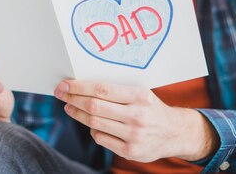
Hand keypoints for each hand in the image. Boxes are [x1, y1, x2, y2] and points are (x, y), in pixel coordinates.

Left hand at [54, 80, 217, 161]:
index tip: (65, 84)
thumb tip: (83, 85)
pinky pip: (101, 139)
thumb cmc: (151, 108)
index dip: (79, 87)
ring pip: (95, 123)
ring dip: (77, 114)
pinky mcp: (131, 152)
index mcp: (139, 96)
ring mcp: (134, 135)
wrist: (174, 132)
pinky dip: (92, 129)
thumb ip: (116, 90)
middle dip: (73, 99)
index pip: (101, 89)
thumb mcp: (140, 93)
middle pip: (94, 107)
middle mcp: (137, 116)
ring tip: (69, 107)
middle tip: (60, 93)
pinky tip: (90, 123)